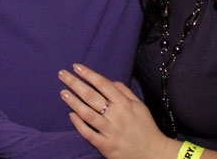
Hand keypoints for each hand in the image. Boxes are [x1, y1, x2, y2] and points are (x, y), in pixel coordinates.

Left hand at [58, 64, 172, 158]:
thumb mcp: (139, 105)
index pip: (103, 84)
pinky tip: (70, 115)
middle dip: (75, 83)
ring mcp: (110, 131)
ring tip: (63, 92)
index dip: (89, 74)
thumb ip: (124, 91)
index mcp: (125, 104)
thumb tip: (108, 81)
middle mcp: (116, 116)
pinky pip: (88, 133)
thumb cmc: (145, 127)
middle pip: (92, 96)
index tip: (76, 66)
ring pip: (88, 114)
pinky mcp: (106, 146)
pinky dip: (78, 124)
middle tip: (62, 74)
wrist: (154, 154)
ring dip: (73, 102)